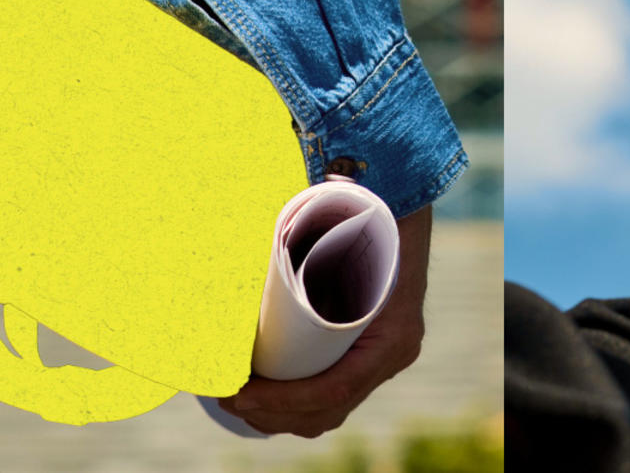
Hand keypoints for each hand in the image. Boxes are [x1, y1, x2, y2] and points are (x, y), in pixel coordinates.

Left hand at [218, 204, 431, 437]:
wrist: (402, 213)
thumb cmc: (370, 216)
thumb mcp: (346, 221)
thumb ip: (316, 219)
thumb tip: (275, 212)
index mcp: (393, 334)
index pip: (337, 387)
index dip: (286, 399)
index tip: (242, 393)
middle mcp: (393, 355)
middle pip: (328, 410)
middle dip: (273, 414)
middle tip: (227, 399)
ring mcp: (382, 361)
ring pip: (328, 413)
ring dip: (279, 416)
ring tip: (236, 401)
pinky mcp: (366, 359)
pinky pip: (331, 399)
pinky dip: (295, 407)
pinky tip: (260, 400)